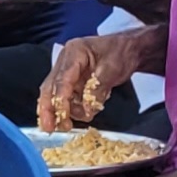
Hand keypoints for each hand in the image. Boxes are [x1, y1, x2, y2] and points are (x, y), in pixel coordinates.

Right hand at [39, 27, 155, 130]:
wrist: (128, 49)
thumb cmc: (120, 52)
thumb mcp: (112, 69)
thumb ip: (98, 89)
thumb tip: (87, 110)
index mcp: (74, 52)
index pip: (62, 80)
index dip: (61, 100)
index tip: (62, 117)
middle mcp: (65, 61)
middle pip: (50, 87)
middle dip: (48, 109)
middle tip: (49, 127)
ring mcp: (67, 71)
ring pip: (55, 94)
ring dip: (63, 111)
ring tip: (73, 123)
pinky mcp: (72, 81)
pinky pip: (66, 97)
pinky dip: (70, 108)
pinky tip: (80, 114)